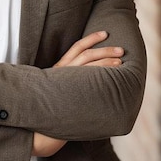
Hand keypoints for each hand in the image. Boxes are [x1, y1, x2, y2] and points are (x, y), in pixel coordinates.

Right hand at [35, 31, 122, 156]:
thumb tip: (91, 71)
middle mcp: (62, 72)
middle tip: (121, 50)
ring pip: (89, 68)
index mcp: (60, 68)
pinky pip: (89, 84)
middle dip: (105, 51)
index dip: (91, 38)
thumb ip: (71, 76)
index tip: (105, 33)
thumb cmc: (52, 106)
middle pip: (86, 55)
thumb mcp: (58, 85)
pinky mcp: (72, 95)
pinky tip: (113, 81)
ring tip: (120, 63)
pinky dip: (102, 79)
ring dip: (106, 63)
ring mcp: (66, 83)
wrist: (39, 127)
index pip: (76, 47)